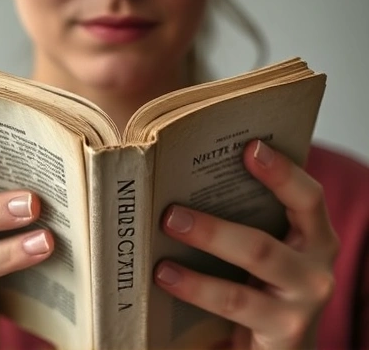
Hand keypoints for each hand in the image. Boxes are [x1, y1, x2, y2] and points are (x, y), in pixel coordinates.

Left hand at [155, 140, 338, 349]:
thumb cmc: (265, 286)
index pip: (307, 198)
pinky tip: (165, 278)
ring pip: (246, 277)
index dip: (282, 172)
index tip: (250, 146)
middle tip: (169, 215)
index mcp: (314, 238)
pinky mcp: (284, 333)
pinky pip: (233, 306)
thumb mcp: (266, 251)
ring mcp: (303, 304)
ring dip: (199, 259)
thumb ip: (247, 220)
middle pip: (261, 244)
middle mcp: (315, 269)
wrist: (280, 345)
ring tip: (160, 253)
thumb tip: (187, 184)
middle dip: (211, 229)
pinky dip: (195, 289)